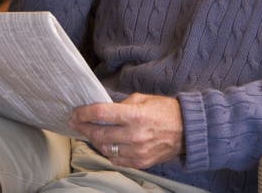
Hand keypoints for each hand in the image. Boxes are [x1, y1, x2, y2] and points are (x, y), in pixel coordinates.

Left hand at [69, 93, 183, 168]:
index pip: (101, 114)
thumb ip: (122, 105)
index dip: (84, 113)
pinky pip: (116, 159)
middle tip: (75, 122)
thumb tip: (103, 110)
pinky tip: (106, 143)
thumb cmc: (165, 110)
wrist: (187, 131)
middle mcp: (134, 135)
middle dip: (83, 127)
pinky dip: (108, 151)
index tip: (75, 112)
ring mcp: (137, 151)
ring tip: (90, 132)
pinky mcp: (141, 162)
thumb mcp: (143, 99)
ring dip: (94, 140)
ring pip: (105, 148)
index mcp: (135, 115)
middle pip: (99, 134)